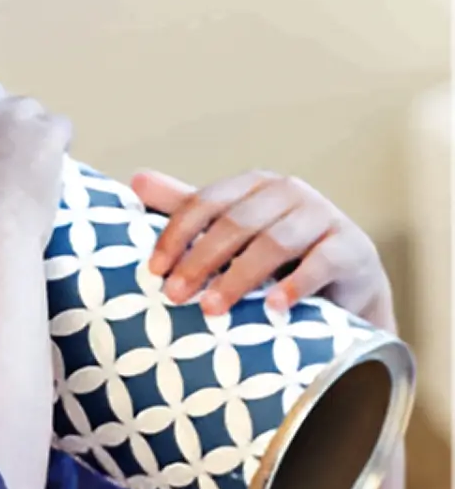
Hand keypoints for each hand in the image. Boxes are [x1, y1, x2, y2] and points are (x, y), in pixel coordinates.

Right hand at [0, 82, 70, 247]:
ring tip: (29, 172)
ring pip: (35, 114)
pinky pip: (61, 128)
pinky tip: (48, 174)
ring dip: (33, 136)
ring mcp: (18, 114)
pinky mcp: (49, 131)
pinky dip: (58, 147)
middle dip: (7, 125)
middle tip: (6, 160)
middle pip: (4, 100)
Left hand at [131, 168, 394, 328]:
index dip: (176, 235)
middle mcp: (288, 192)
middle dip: (200, 262)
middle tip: (174, 296)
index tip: (154, 271)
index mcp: (252, 185)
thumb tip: (136, 179)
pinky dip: (295, 285)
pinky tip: (271, 307)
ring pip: (273, 244)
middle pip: (235, 224)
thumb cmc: (275, 257)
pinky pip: (321, 262)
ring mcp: (323, 216)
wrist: (344, 287)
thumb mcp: (228, 232)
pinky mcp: (352, 247)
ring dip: (238, 278)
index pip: (205, 202)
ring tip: (211, 309)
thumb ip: (186, 207)